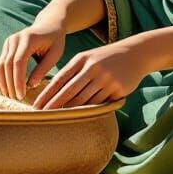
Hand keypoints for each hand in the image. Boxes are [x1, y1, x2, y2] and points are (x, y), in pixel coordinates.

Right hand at [0, 11, 65, 100]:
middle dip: (9, 84)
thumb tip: (31, 86)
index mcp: (28, 39)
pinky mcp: (6, 47)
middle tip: (16, 99)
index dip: (17, 80)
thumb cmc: (55, 41)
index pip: (18, 62)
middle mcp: (15, 39)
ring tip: (10, 97)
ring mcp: (8, 42)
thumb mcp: (55, 54)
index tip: (21, 95)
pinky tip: (5, 89)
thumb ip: (43, 69)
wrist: (49, 25)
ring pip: (0, 65)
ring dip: (2, 83)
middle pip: (7, 65)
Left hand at [31, 39, 153, 109]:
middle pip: (69, 91)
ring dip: (70, 111)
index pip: (60, 79)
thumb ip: (73, 72)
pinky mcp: (117, 88)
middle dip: (54, 106)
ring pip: (83, 100)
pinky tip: (80, 116)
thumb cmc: (106, 58)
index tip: (36, 106)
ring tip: (58, 119)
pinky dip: (89, 110)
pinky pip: (99, 103)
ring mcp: (105, 78)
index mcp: (82, 59)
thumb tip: (53, 91)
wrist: (136, 53)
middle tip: (42, 117)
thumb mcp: (88, 59)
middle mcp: (92, 68)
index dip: (47, 94)